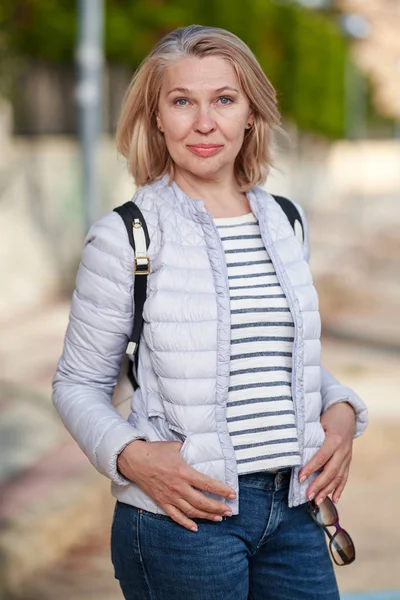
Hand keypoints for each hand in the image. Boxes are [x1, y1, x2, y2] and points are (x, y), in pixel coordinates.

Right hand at [117, 440, 235, 531]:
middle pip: (201, 502)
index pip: (207, 484)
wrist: (134, 460)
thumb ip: (188, 450)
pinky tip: (195, 527)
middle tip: (228, 511)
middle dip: (217, 507)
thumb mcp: (175, 446)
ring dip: (206, 516)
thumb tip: (198, 450)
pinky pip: (175, 516)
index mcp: (184, 472)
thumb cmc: (155, 451)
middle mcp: (178, 487)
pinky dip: (186, 523)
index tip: (232, 494)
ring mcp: (169, 496)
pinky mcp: (161, 502)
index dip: (221, 490)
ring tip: (218, 518)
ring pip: (191, 511)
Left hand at [298, 402, 355, 505]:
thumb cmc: (330, 417)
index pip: (321, 457)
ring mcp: (347, 456)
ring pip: (339, 477)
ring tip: (317, 501)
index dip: (311, 469)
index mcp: (335, 439)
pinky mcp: (349, 460)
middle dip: (319, 485)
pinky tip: (335, 499)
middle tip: (308, 495)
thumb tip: (294, 448)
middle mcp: (343, 450)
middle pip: (331, 471)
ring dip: (328, 491)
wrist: (347, 413)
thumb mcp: (319, 422)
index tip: (301, 478)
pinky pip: (345, 477)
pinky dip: (340, 489)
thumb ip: (311, 435)